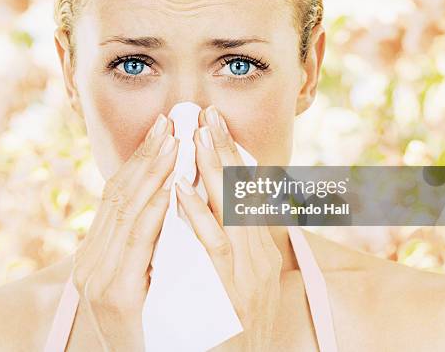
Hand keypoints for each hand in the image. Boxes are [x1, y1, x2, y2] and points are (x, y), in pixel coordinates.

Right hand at [72, 113, 178, 351]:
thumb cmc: (145, 326)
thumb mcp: (135, 281)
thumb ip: (140, 246)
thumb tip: (163, 204)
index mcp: (94, 255)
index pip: (115, 196)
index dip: (138, 161)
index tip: (161, 132)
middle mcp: (90, 262)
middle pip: (119, 195)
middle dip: (146, 157)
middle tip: (169, 124)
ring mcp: (99, 276)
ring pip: (127, 210)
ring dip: (154, 173)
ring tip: (175, 143)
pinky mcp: (117, 293)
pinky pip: (139, 240)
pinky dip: (155, 209)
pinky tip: (172, 185)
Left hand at [175, 105, 282, 351]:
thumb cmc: (233, 329)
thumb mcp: (240, 282)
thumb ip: (229, 246)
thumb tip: (208, 208)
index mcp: (262, 252)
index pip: (249, 195)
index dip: (233, 157)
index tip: (217, 126)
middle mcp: (261, 257)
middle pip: (244, 193)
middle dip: (225, 151)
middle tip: (208, 115)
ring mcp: (249, 274)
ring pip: (232, 210)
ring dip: (214, 170)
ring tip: (199, 135)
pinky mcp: (232, 293)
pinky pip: (214, 246)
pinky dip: (199, 215)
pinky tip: (182, 189)